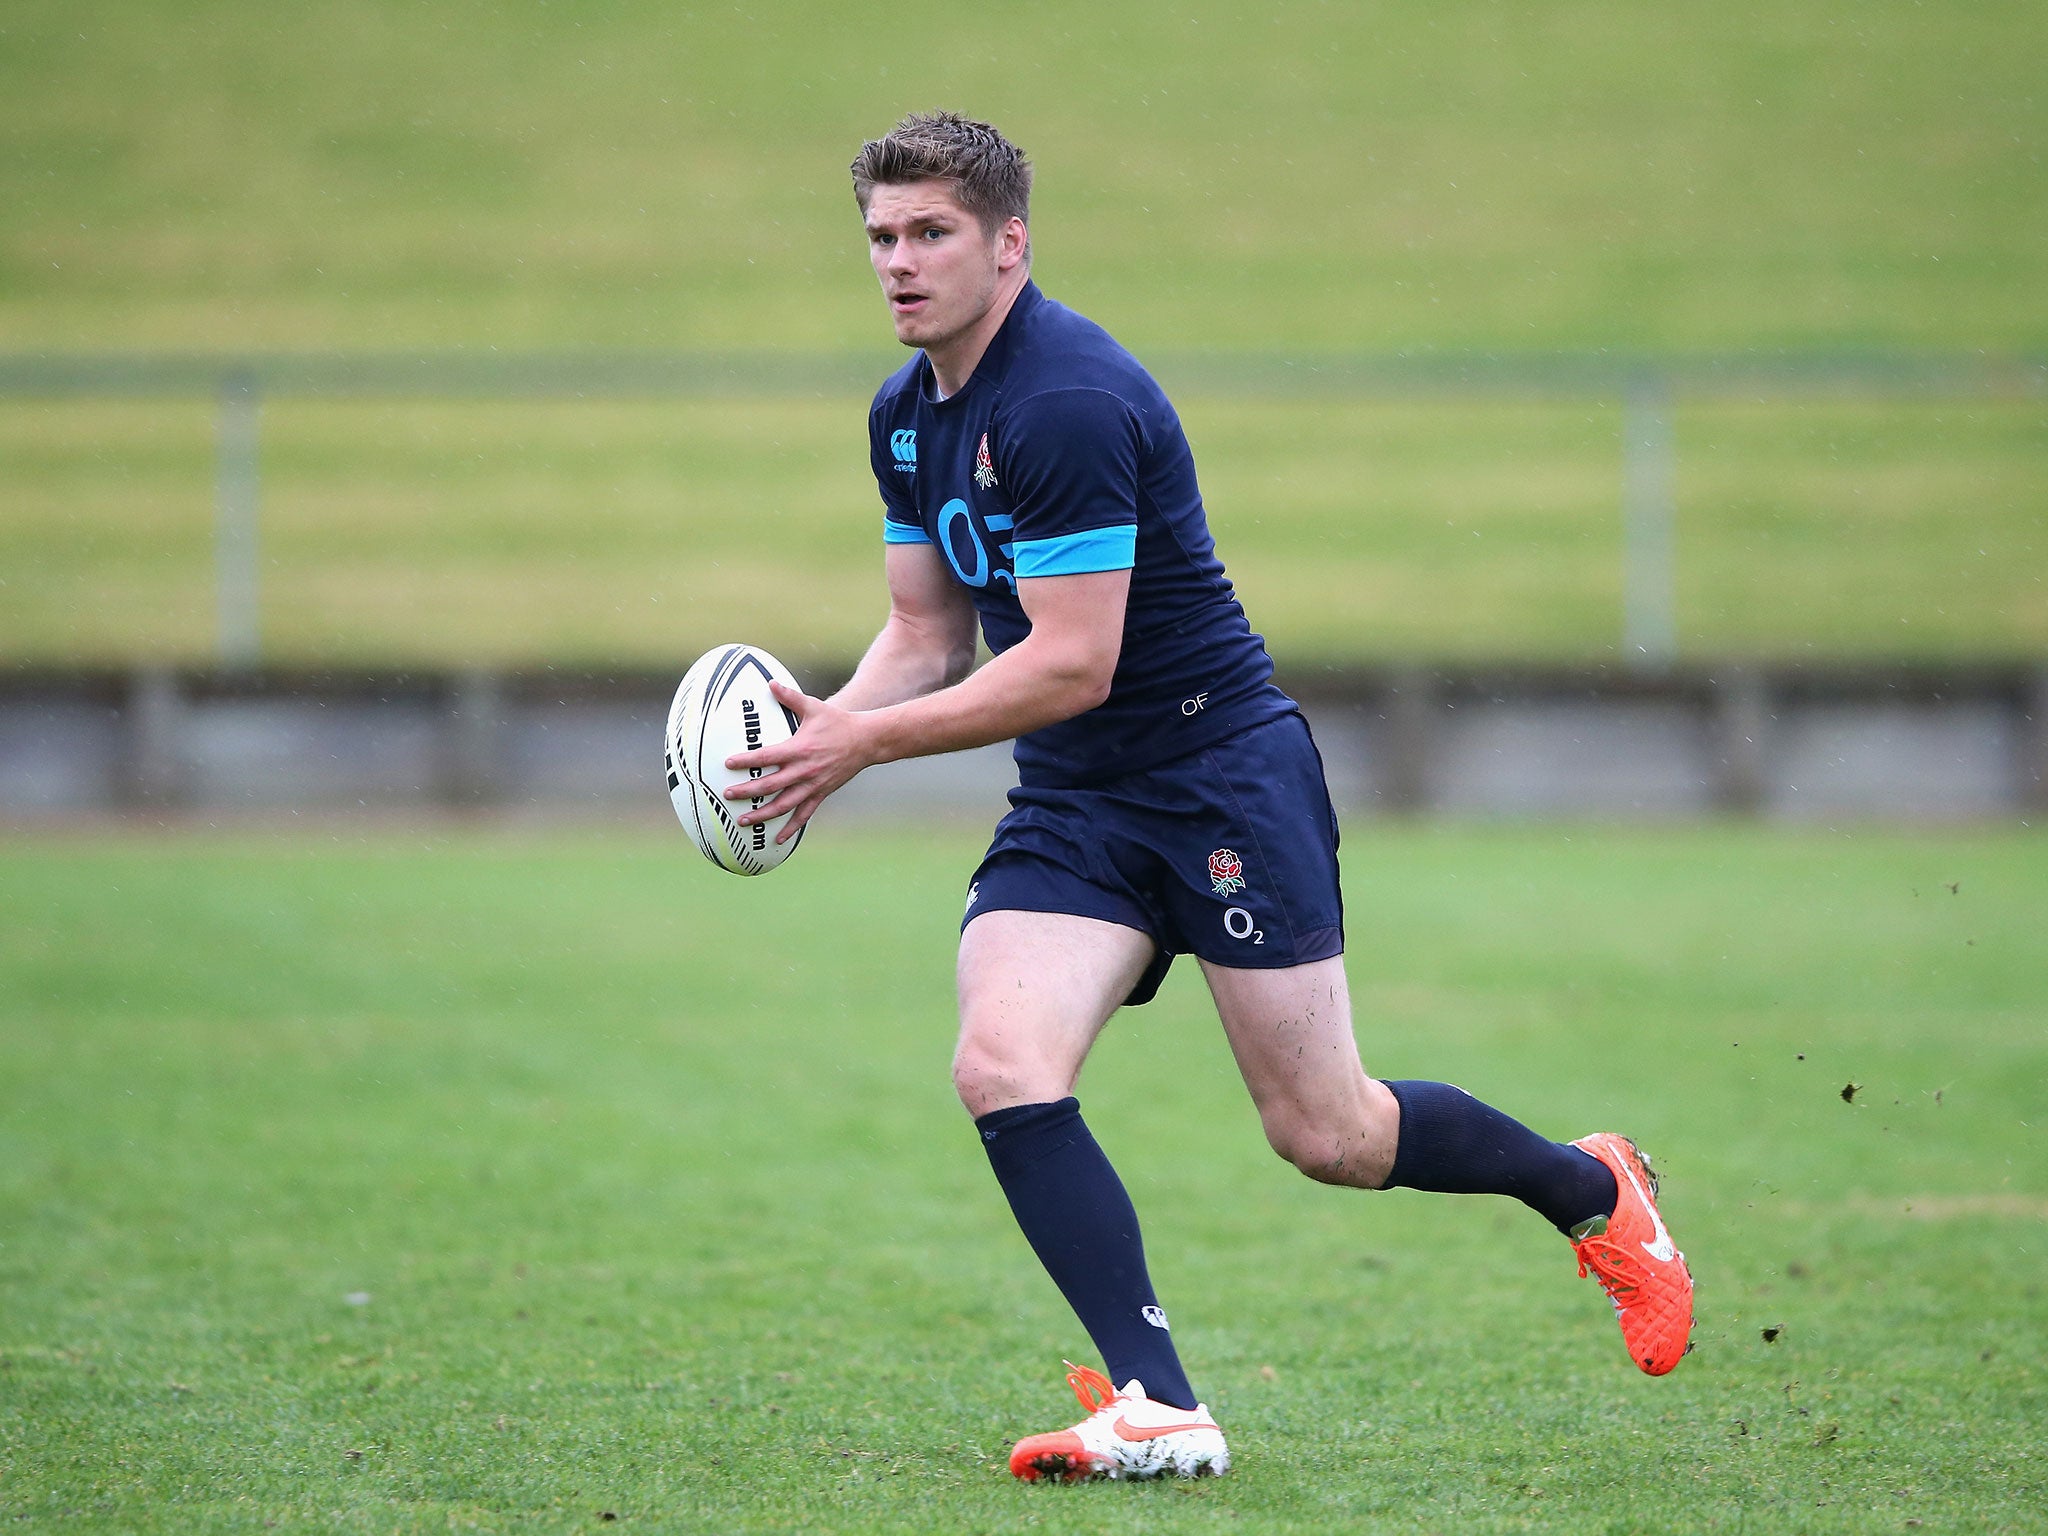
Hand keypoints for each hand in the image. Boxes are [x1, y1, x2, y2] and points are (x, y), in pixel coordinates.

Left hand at [722, 681, 875, 841]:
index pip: (767, 757)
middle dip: (747, 791)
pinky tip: (778, 839)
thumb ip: (790, 697)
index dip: (747, 761)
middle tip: (727, 795)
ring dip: (762, 814)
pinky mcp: (822, 793)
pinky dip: (791, 827)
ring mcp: (813, 785)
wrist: (867, 741)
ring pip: (784, 804)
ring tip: (743, 821)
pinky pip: (804, 814)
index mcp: (799, 749)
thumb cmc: (838, 722)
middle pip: (770, 785)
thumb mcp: (814, 707)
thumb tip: (770, 683)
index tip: (728, 764)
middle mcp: (804, 770)